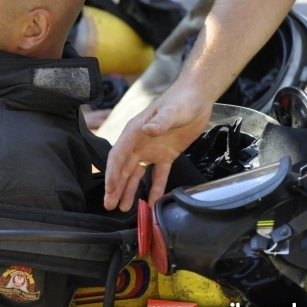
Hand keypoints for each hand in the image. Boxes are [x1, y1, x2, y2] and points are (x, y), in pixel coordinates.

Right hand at [103, 87, 211, 210]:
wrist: (197, 98)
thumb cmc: (181, 100)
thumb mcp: (171, 111)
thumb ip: (159, 121)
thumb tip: (147, 130)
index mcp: (134, 132)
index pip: (118, 156)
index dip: (112, 173)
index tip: (109, 189)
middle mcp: (139, 143)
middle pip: (123, 168)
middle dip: (115, 187)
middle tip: (109, 205)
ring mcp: (152, 150)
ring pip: (136, 174)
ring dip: (129, 190)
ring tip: (123, 208)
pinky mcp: (166, 155)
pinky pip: (158, 175)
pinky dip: (155, 188)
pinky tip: (151, 202)